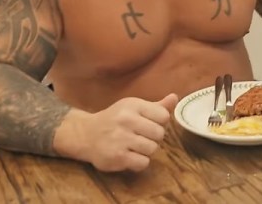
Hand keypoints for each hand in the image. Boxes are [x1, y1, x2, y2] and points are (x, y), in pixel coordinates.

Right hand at [55, 93, 177, 171]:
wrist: (86, 134)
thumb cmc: (114, 120)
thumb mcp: (133, 108)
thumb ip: (156, 106)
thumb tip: (175, 98)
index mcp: (133, 105)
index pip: (163, 116)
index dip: (160, 123)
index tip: (148, 125)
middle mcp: (126, 120)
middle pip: (160, 134)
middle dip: (153, 138)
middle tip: (141, 137)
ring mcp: (121, 139)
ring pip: (152, 149)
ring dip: (146, 151)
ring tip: (134, 147)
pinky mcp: (118, 157)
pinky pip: (143, 163)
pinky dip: (139, 162)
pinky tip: (130, 156)